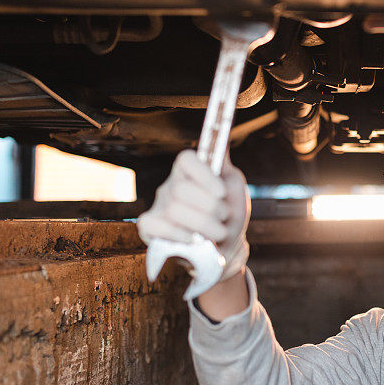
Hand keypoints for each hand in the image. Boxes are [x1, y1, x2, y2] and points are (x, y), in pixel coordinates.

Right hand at [137, 150, 250, 283]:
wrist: (226, 247)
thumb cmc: (229, 214)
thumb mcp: (234, 187)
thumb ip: (224, 166)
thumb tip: (222, 137)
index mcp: (189, 172)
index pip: (186, 160)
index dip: (203, 175)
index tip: (221, 193)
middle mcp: (171, 186)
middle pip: (182, 189)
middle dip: (210, 207)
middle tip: (223, 216)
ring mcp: (159, 207)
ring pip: (174, 211)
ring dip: (203, 225)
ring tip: (215, 231)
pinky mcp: (150, 228)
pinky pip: (156, 227)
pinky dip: (179, 235)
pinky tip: (193, 240)